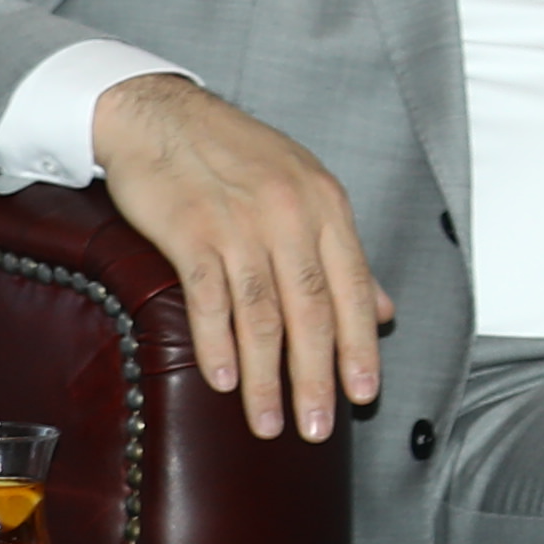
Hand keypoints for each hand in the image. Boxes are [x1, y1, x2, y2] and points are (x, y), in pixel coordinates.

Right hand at [96, 73, 393, 443]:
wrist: (161, 115)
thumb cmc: (235, 157)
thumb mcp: (304, 191)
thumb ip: (340, 254)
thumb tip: (382, 311)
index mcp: (326, 207)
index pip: (352, 289)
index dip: (359, 347)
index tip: (364, 396)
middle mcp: (290, 216)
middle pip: (311, 312)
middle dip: (316, 377)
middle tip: (316, 428)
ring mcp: (240, 223)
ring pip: (262, 314)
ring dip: (266, 377)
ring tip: (268, 423)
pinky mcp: (190, 230)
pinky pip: (209, 297)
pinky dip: (216, 343)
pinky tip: (222, 381)